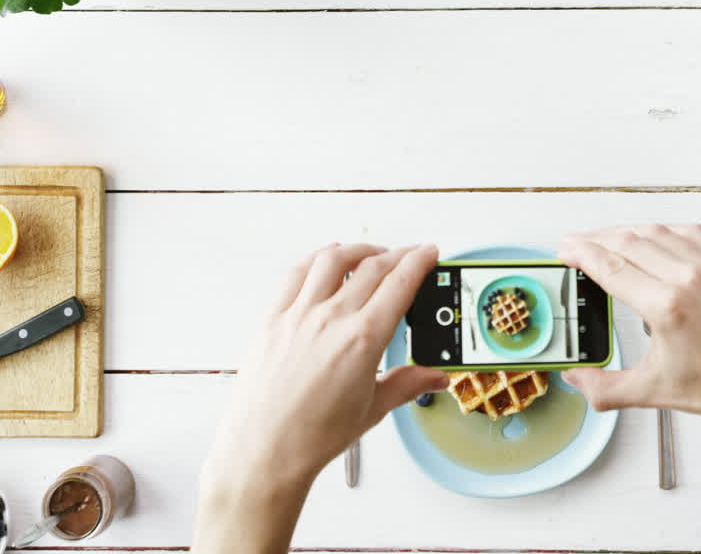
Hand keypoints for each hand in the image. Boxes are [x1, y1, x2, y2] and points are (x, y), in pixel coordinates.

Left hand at [201, 243, 446, 498]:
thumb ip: (408, 384)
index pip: (399, 284)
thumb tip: (434, 377)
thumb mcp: (372, 409)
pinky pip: (295, 273)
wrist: (266, 450)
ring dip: (356, 249)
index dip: (419, 262)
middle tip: (408, 256)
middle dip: (397, 255)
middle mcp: (330, 319)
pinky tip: (323, 262)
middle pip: (371, 266)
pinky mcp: (272, 319)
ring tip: (369, 253)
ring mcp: (298, 315)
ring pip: (331, 259)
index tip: (428, 253)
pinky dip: (315, 260)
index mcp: (362, 340)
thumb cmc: (312, 436)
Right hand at [560, 225, 700, 435]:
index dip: (582, 253)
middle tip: (577, 243)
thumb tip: (573, 379)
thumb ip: (603, 387)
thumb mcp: (650, 391)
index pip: (611, 266)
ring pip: (656, 231)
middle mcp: (689, 279)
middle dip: (595, 239)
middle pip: (628, 241)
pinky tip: (650, 235)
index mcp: (666, 308)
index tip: (566, 249)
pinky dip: (663, 229)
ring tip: (607, 239)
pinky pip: (688, 232)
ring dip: (625, 230)